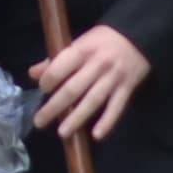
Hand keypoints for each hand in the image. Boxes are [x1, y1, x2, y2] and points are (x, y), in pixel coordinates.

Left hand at [28, 21, 148, 140]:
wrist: (139, 36)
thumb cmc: (103, 40)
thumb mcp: (79, 42)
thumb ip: (57, 59)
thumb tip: (33, 73)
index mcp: (82, 50)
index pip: (60, 67)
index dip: (48, 80)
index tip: (43, 89)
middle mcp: (97, 65)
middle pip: (73, 89)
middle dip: (54, 107)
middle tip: (39, 121)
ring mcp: (112, 78)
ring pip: (92, 101)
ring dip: (77, 118)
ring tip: (63, 133)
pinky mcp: (126, 89)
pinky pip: (116, 108)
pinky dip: (107, 122)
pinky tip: (97, 135)